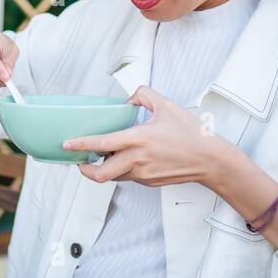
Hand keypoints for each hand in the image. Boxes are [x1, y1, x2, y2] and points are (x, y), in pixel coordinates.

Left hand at [63, 85, 232, 187]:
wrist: (210, 160)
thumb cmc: (192, 133)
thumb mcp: (167, 106)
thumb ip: (144, 96)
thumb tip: (129, 98)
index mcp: (139, 139)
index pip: (102, 144)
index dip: (81, 145)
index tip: (66, 144)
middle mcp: (138, 159)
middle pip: (100, 173)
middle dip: (84, 170)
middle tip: (78, 161)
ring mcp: (143, 173)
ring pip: (113, 176)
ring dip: (104, 168)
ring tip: (103, 157)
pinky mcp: (149, 182)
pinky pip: (128, 177)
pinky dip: (122, 170)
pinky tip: (126, 159)